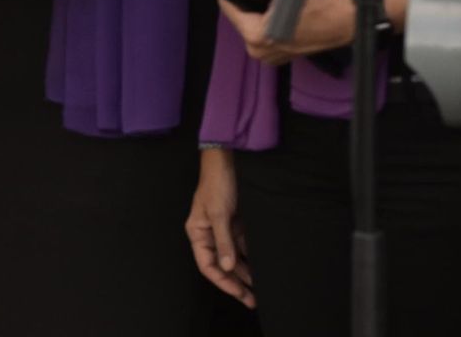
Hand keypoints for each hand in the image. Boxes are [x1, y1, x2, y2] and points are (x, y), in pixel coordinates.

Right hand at [187, 148, 253, 307]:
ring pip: (234, 258)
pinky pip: (243, 246)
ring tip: (260, 289)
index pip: (207, 264)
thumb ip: (223, 241)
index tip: (240, 293)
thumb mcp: (219, 213)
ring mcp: (223, 229)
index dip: (223, 281)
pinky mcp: (236, 223)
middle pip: (221, 265)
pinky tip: (262, 267)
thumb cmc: (217, 183)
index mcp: (198, 232)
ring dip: (246, 272)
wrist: (228, 160)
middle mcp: (209, 233)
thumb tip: (227, 266)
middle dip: (236, 282)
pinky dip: (251, 257)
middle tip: (252, 299)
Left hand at [218, 0, 355, 65]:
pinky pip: (265, 36)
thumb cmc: (320, 10)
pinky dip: (268, 25)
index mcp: (256, 36)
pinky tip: (276, 14)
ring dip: (258, 15)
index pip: (231, 11)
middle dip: (247, 5)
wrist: (345, 24)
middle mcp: (259, 50)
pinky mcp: (280, 55)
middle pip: (241, 20)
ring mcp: (270, 55)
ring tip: (268, 1)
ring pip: (252, 28)